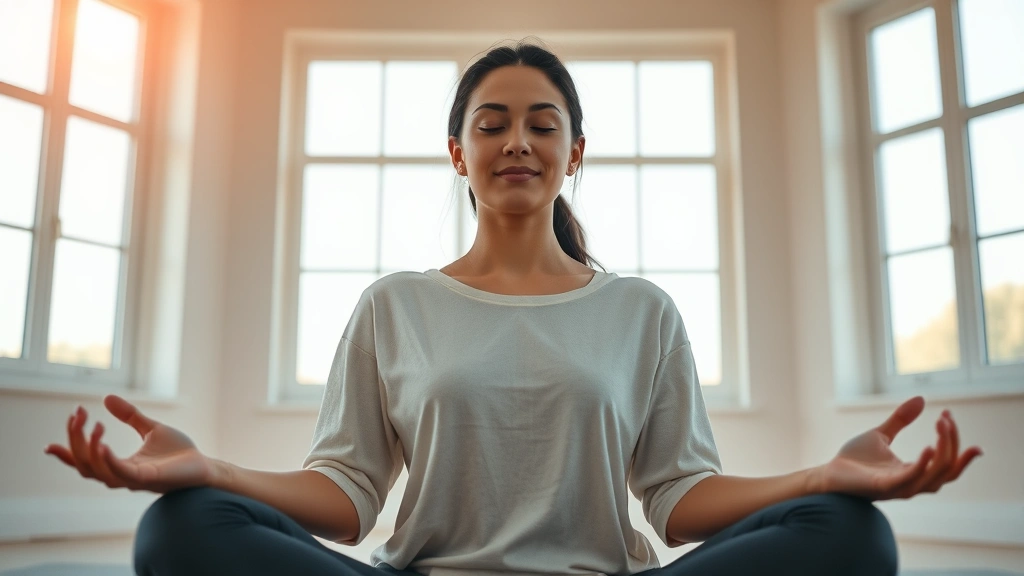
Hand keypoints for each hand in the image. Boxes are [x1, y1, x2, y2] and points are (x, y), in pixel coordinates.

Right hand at [44, 395, 214, 492]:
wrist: (204, 466)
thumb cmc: (180, 452)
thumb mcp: (151, 428)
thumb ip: (130, 416)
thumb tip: (106, 397)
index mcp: (120, 465)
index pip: (84, 463)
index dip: (66, 455)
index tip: (48, 445)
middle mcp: (121, 475)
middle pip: (84, 464)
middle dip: (75, 440)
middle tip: (77, 414)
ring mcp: (133, 480)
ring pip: (96, 470)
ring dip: (89, 448)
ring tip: (94, 424)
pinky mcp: (147, 479)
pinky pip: (120, 474)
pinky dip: (107, 460)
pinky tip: (101, 444)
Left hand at [811, 396, 982, 500]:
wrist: (828, 473)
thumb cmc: (854, 459)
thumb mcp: (881, 434)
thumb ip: (900, 419)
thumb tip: (921, 398)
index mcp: (914, 472)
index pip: (949, 465)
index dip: (957, 444)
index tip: (949, 415)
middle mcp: (913, 483)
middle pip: (948, 469)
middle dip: (952, 442)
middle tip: (946, 418)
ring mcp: (900, 487)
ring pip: (937, 475)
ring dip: (944, 449)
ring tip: (942, 424)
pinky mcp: (884, 487)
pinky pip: (911, 479)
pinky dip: (923, 465)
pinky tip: (929, 447)